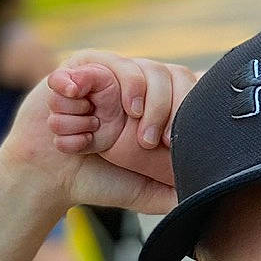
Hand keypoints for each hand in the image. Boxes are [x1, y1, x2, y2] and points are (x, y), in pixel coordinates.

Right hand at [4, 54, 197, 213]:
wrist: (52, 177)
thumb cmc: (99, 179)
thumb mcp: (145, 192)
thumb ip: (175, 194)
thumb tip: (208, 197)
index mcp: (159, 106)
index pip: (188, 87)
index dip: (186, 107)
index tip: (171, 143)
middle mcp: (137, 86)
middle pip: (166, 74)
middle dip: (160, 107)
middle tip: (146, 141)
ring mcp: (108, 75)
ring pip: (132, 68)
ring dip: (125, 96)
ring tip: (106, 127)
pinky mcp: (76, 70)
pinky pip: (89, 63)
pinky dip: (82, 82)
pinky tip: (79, 102)